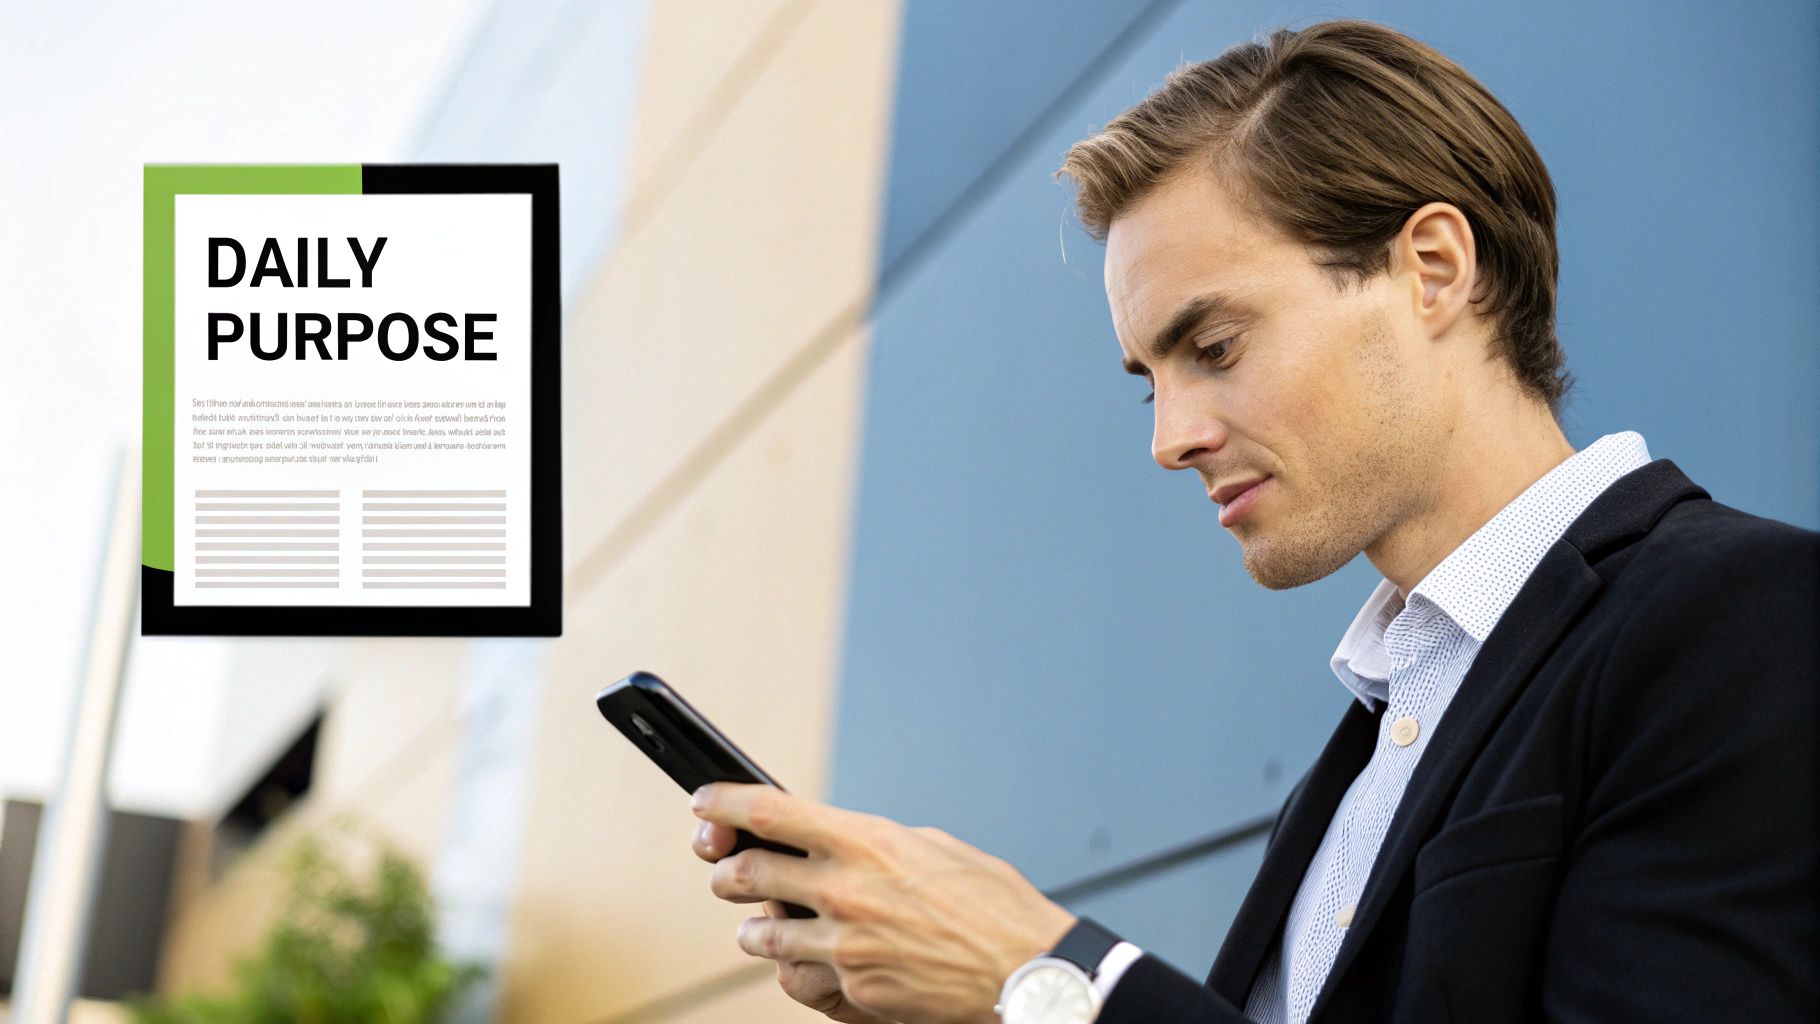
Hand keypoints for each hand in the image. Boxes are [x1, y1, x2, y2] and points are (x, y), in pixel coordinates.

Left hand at [690, 783, 1076, 1023]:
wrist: (1025, 970)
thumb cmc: (993, 907)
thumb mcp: (935, 848)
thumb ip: (877, 843)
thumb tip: (842, 840)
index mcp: (866, 841)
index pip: (769, 812)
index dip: (724, 804)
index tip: (704, 802)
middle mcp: (845, 888)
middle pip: (748, 873)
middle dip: (726, 871)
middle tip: (724, 870)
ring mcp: (844, 942)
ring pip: (761, 934)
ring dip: (754, 928)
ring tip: (760, 925)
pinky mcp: (853, 987)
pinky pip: (798, 978)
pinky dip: (793, 970)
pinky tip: (802, 963)